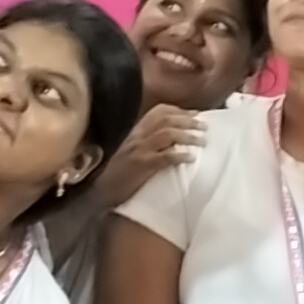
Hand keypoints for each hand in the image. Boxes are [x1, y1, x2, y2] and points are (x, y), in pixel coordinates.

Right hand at [92, 104, 210, 212]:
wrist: (98, 192)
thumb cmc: (116, 173)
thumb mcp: (130, 150)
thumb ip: (146, 141)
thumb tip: (173, 139)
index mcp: (135, 131)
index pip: (159, 111)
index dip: (180, 111)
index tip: (196, 115)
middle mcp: (136, 136)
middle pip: (166, 119)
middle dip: (188, 121)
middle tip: (205, 126)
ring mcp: (138, 150)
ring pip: (167, 134)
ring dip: (188, 135)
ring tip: (202, 141)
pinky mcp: (141, 166)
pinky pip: (164, 157)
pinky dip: (180, 155)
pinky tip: (191, 158)